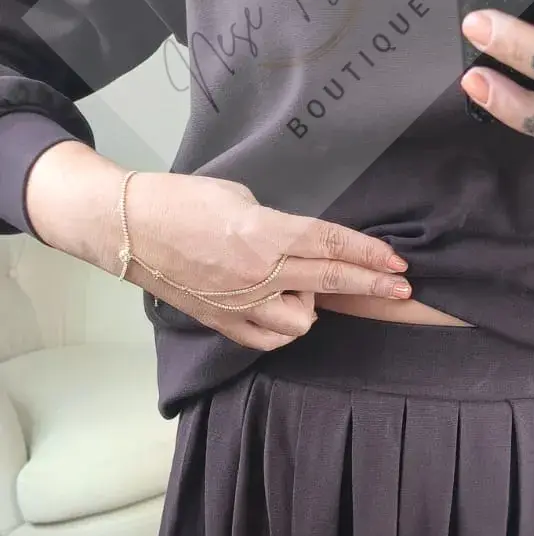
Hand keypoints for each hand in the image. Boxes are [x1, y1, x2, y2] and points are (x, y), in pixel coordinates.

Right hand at [26, 146, 411, 349]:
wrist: (130, 229)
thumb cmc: (181, 202)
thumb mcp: (240, 197)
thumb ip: (279, 225)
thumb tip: (304, 242)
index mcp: (265, 234)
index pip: (331, 245)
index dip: (369, 255)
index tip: (397, 263)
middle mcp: (259, 272)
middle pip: (331, 282)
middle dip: (372, 286)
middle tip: (402, 288)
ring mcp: (242, 303)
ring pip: (303, 320)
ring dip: (311, 305)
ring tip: (294, 287)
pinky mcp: (224, 323)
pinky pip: (271, 338)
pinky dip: (283, 327)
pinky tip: (280, 310)